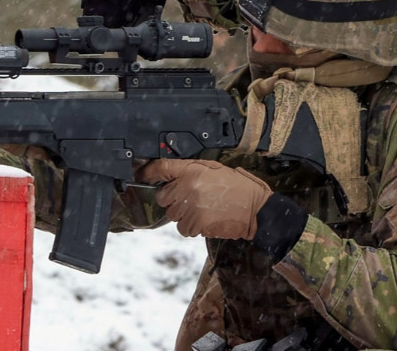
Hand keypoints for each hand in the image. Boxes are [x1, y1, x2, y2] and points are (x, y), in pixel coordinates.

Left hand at [136, 158, 272, 239]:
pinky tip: (206, 219)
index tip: (140, 175)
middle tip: (189, 198)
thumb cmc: (236, 186)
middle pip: (163, 198)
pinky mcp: (199, 224)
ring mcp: (192, 208)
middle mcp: (188, 188)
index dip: (148, 172)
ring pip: (173, 216)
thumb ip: (189, 170)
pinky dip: (192, 226)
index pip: (161, 168)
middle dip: (172, 200)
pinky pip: (185, 229)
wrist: (255, 208)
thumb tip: (169, 175)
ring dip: (183, 215)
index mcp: (192, 171)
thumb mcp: (213, 168)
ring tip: (202, 209)